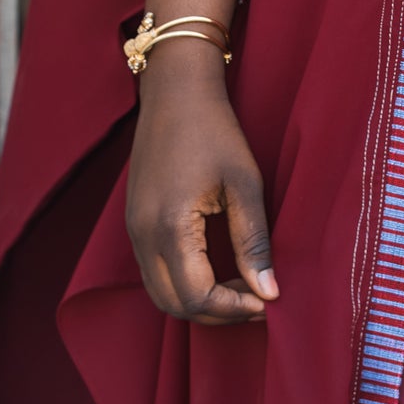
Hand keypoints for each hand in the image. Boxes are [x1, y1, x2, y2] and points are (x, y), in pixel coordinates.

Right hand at [126, 36, 278, 322]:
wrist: (176, 90)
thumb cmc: (215, 130)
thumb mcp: (244, 183)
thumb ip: (253, 242)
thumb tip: (269, 293)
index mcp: (170, 227)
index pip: (196, 298)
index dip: (233, 309)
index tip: (266, 302)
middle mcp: (142, 235)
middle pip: (173, 305)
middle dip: (215, 313)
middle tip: (255, 299)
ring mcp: (133, 230)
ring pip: (159, 292)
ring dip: (198, 301)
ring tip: (240, 286)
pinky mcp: (134, 222)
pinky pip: (153, 272)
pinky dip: (182, 283)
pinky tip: (215, 268)